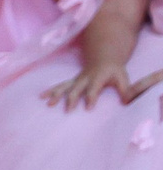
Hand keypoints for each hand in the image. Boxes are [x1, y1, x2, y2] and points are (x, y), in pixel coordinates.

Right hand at [45, 62, 162, 110]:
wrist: (103, 58)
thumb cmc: (114, 70)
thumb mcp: (123, 78)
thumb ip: (125, 90)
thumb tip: (127, 102)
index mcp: (97, 77)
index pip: (94, 89)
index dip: (91, 98)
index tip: (88, 109)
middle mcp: (84, 78)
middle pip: (76, 89)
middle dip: (71, 99)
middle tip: (68, 110)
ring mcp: (76, 80)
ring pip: (64, 87)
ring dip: (56, 95)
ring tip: (49, 104)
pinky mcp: (71, 82)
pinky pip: (59, 86)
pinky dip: (50, 91)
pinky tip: (41, 97)